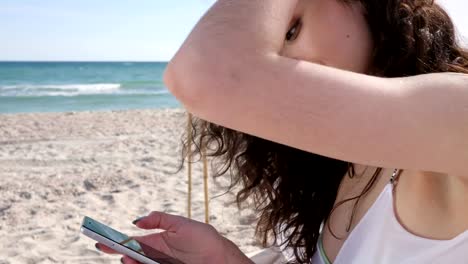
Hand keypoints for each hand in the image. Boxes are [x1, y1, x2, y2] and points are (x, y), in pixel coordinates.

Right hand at [96, 211, 252, 263]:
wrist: (221, 259)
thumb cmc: (204, 239)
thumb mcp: (182, 224)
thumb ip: (160, 220)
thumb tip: (137, 221)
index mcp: (158, 242)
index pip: (133, 243)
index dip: (117, 243)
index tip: (102, 242)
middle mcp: (156, 257)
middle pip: (132, 258)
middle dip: (121, 254)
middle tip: (111, 250)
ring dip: (131, 263)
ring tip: (128, 258)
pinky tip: (136, 262)